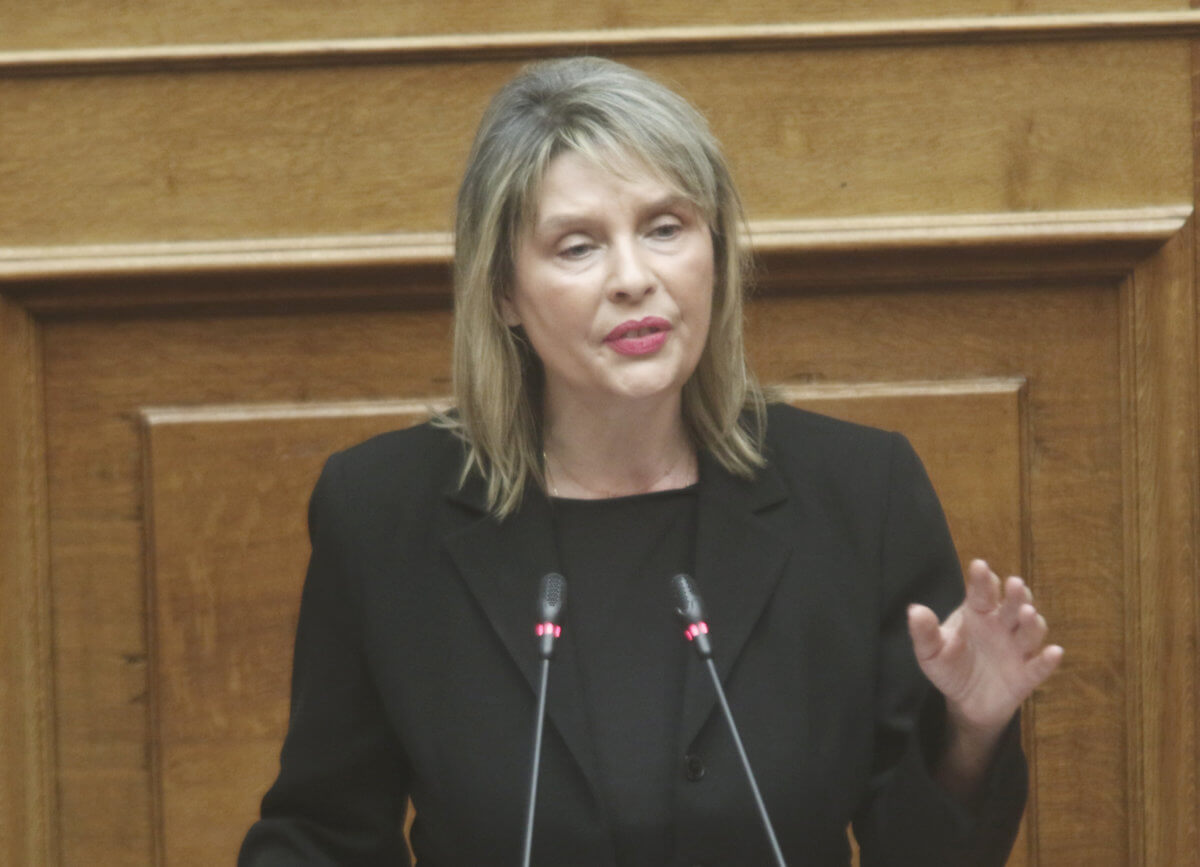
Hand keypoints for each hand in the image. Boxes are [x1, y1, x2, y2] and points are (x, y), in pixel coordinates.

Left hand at [907, 559, 1062, 737]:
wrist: (965, 702)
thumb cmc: (950, 667)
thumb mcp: (930, 652)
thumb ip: (924, 633)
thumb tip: (914, 610)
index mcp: (978, 614)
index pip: (982, 593)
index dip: (982, 580)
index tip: (979, 566)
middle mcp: (1002, 626)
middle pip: (1012, 606)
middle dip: (1014, 595)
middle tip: (1014, 584)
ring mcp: (1017, 649)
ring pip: (1029, 632)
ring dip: (1031, 622)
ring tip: (1027, 613)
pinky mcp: (1026, 675)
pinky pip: (1040, 667)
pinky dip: (1048, 660)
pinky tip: (1055, 652)